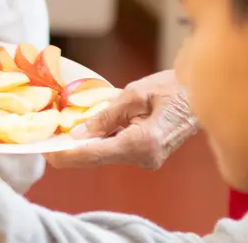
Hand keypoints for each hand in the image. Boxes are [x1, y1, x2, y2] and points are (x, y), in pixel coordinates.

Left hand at [45, 69, 198, 169]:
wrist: (201, 93)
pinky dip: (102, 139)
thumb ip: (104, 116)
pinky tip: (90, 127)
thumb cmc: (172, 87)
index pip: (95, 154)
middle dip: (73, 148)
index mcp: (142, 143)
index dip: (67, 154)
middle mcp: (145, 158)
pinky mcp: (148, 155)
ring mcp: (148, 159)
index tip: (46, 152)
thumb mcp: (133, 94)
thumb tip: (77, 134)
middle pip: (98, 157)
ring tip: (66, 126)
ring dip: (87, 142)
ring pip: (106, 153)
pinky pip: (117, 149)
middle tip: (49, 136)